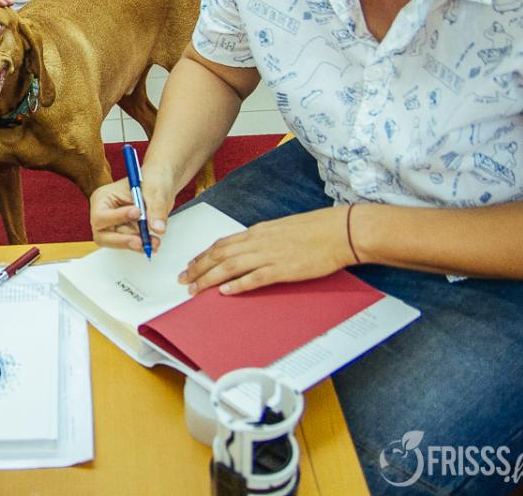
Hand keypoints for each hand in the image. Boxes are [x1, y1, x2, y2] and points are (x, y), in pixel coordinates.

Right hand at [88, 176, 169, 253]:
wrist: (162, 182)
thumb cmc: (153, 179)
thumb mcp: (155, 191)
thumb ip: (156, 210)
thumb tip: (158, 228)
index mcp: (102, 198)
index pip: (101, 216)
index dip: (118, 217)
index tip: (137, 212)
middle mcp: (105, 213)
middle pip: (104, 236)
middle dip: (123, 240)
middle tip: (140, 241)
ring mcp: (115, 224)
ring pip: (119, 242)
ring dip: (136, 243)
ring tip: (154, 241)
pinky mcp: (127, 232)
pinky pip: (131, 243)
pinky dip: (142, 244)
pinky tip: (153, 242)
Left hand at [177, 206, 354, 295]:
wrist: (338, 231)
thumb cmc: (314, 230)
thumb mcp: (280, 230)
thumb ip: (262, 240)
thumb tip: (247, 249)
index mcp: (257, 232)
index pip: (222, 244)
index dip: (203, 256)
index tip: (191, 265)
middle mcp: (258, 242)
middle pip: (219, 255)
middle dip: (198, 269)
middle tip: (183, 280)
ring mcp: (269, 255)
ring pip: (230, 267)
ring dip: (209, 279)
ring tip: (194, 289)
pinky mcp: (283, 269)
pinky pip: (254, 278)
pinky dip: (237, 285)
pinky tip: (224, 292)